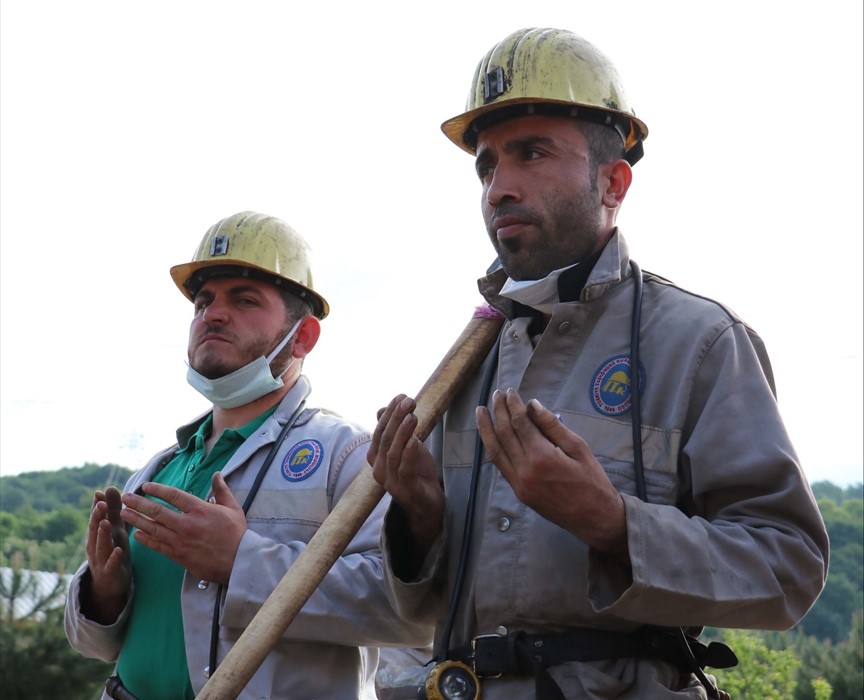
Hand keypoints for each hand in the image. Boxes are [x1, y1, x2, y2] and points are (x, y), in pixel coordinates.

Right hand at [83, 487, 130, 623]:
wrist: (110, 584)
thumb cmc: (113, 551)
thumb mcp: (115, 530)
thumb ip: (112, 510)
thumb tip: (108, 487)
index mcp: (96, 535)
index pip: (95, 518)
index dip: (96, 506)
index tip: (99, 493)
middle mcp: (95, 546)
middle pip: (94, 530)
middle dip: (96, 517)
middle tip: (101, 504)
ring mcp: (101, 560)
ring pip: (100, 546)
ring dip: (102, 535)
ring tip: (105, 523)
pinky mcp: (110, 572)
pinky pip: (111, 564)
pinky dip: (114, 557)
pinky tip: (118, 550)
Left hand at [120, 472, 246, 583]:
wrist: (238, 561)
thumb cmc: (237, 534)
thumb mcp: (233, 508)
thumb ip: (221, 490)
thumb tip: (217, 474)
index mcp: (200, 509)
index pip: (174, 495)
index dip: (158, 489)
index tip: (146, 486)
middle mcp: (187, 524)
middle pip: (157, 511)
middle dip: (139, 503)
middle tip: (125, 497)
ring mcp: (181, 540)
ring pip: (153, 528)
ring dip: (137, 520)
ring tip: (123, 513)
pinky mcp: (179, 555)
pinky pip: (157, 546)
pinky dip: (145, 540)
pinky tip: (136, 535)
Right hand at [368, 394, 444, 554]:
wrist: (427, 503)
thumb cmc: (416, 472)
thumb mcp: (407, 446)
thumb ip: (396, 430)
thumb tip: (381, 408)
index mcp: (376, 457)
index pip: (380, 430)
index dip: (389, 413)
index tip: (401, 396)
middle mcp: (378, 469)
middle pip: (385, 439)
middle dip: (396, 418)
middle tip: (409, 401)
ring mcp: (390, 482)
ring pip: (393, 453)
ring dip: (402, 433)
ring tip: (412, 416)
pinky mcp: (406, 491)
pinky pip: (404, 471)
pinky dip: (408, 455)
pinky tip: (415, 441)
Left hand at [476, 388, 627, 556]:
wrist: (593, 517)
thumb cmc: (592, 480)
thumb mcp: (579, 448)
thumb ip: (553, 426)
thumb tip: (533, 405)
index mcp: (542, 457)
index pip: (520, 424)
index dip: (513, 405)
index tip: (511, 392)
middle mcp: (525, 470)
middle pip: (505, 434)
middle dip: (499, 412)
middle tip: (497, 394)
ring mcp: (519, 483)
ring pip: (495, 451)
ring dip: (486, 429)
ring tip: (480, 411)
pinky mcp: (518, 492)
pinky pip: (500, 466)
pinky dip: (493, 448)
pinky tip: (489, 436)